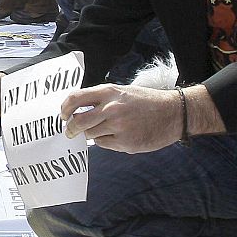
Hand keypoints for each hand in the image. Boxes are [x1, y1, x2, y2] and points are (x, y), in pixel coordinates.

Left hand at [60, 84, 181, 152]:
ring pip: (90, 135)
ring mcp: (119, 127)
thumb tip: (78, 111)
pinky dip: (105, 141)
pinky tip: (118, 135)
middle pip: (78, 122)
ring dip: (91, 134)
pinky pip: (104, 144)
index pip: (76, 99)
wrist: (173, 113)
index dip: (65, 108)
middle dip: (70, 129)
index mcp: (110, 92)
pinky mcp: (126, 143)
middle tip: (69, 132)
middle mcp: (112, 109)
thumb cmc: (146, 101)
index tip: (63, 115)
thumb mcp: (123, 92)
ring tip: (102, 130)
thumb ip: (102, 99)